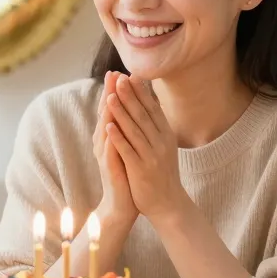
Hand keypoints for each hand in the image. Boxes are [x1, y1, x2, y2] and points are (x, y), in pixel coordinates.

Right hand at [93, 71, 136, 222]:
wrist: (123, 205)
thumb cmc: (128, 175)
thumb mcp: (129, 148)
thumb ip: (127, 130)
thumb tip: (134, 110)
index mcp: (111, 137)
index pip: (112, 109)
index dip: (115, 91)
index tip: (120, 71)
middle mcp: (104, 143)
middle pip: (105, 114)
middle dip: (109, 93)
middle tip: (112, 73)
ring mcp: (105, 155)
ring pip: (105, 128)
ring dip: (108, 111)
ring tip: (111, 93)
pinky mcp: (109, 168)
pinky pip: (109, 150)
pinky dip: (110, 137)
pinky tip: (111, 126)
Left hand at [105, 74, 188, 220]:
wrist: (167, 203)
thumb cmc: (160, 171)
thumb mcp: (162, 145)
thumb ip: (155, 125)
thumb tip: (148, 101)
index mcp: (165, 134)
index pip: (152, 107)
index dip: (140, 91)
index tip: (129, 74)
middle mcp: (161, 142)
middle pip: (143, 114)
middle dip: (130, 96)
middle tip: (118, 78)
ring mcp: (152, 155)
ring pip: (135, 130)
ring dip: (122, 112)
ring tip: (110, 96)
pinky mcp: (141, 169)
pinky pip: (128, 150)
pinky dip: (118, 138)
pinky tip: (108, 126)